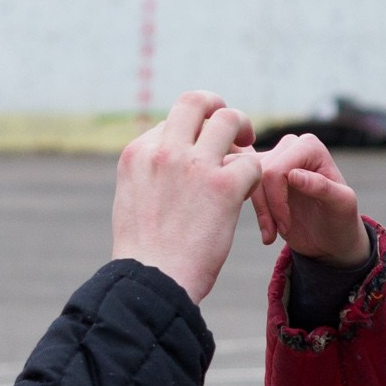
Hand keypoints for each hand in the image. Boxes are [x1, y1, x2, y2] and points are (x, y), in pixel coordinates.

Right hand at [111, 91, 263, 302]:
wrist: (153, 283)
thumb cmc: (144, 255)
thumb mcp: (131, 201)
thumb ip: (148, 175)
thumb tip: (166, 166)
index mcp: (137, 154)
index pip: (171, 121)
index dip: (190, 133)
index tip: (199, 152)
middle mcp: (163, 150)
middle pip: (196, 101)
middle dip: (217, 107)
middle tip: (233, 129)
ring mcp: (194, 165)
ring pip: (230, 119)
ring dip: (244, 131)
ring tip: (250, 150)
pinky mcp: (223, 185)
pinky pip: (252, 163)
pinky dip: (255, 177)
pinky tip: (249, 196)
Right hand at [253, 133, 368, 264]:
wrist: (329, 237)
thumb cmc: (340, 219)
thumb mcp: (341, 206)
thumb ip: (322, 187)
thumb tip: (294, 174)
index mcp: (309, 146)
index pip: (276, 170)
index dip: (277, 201)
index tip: (287, 224)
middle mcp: (289, 146)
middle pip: (258, 174)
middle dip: (266, 208)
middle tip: (279, 232)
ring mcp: (272, 158)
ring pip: (245, 179)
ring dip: (257, 212)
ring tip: (272, 234)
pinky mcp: (260, 175)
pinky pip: (238, 181)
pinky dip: (242, 204)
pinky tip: (262, 225)